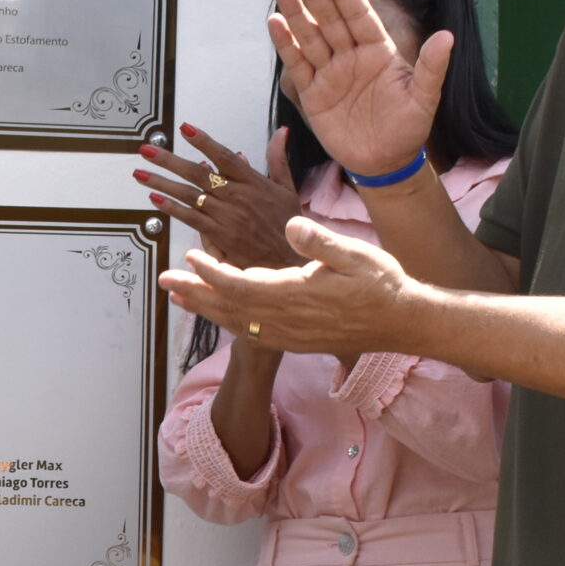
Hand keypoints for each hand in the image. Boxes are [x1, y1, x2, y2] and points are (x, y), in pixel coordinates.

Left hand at [136, 125, 303, 268]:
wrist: (289, 263)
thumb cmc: (288, 226)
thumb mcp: (288, 188)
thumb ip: (278, 158)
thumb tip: (281, 132)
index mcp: (253, 181)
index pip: (224, 156)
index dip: (203, 141)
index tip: (185, 128)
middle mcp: (237, 196)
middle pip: (198, 172)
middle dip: (169, 160)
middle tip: (147, 150)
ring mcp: (226, 216)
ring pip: (189, 194)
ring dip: (162, 182)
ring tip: (141, 173)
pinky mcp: (219, 235)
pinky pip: (191, 218)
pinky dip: (172, 208)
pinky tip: (155, 199)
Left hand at [157, 216, 418, 358]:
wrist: (400, 324)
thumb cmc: (380, 284)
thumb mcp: (354, 255)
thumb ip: (319, 241)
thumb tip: (292, 224)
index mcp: (295, 295)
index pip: (241, 285)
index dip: (212, 273)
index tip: (190, 257)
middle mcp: (285, 320)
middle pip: (228, 307)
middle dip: (194, 292)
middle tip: (164, 280)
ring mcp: (287, 335)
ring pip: (235, 322)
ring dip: (204, 307)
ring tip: (177, 295)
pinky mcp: (292, 341)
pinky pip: (248, 332)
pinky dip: (225, 320)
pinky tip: (214, 312)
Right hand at [268, 0, 452, 179]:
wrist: (384, 162)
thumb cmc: (408, 129)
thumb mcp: (424, 99)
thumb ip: (431, 68)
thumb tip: (447, 36)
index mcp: (379, 51)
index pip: (360, 16)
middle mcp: (352, 56)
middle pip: (332, 20)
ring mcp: (331, 73)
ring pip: (311, 37)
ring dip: (296, 14)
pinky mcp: (313, 93)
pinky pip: (297, 65)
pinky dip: (286, 45)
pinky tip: (275, 24)